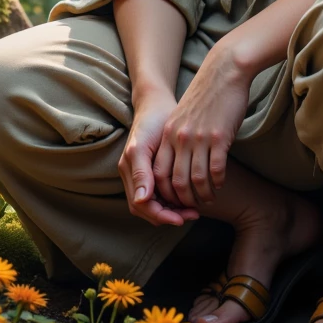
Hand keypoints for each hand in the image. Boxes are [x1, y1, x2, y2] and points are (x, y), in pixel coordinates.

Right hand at [119, 89, 198, 227]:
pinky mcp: (153, 169)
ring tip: (193, 210)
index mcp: (129, 171)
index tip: (182, 218)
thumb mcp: (143, 145)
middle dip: (169, 216)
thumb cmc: (152, 121)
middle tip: (192, 215)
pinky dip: (173, 200)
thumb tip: (142, 201)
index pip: (142, 206)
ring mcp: (142, 173)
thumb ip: (140, 173)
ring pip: (155, 204)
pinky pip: (161, 193)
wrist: (157, 103)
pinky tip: (189, 198)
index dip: (161, 215)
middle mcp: (133, 176)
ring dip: (172, 210)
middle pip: (148, 209)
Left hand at [154, 43, 251, 209]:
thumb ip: (176, 138)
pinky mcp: (218, 137)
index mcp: (168, 134)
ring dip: (202, 195)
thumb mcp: (182, 117)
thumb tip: (176, 163)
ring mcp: (198, 138)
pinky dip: (217, 182)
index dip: (165, 192)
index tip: (174, 200)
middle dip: (183, 201)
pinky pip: (215, 170)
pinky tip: (221, 184)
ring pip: (196, 180)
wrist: (224, 71)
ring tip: (209, 199)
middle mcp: (179, 138)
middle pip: (175, 182)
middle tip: (192, 207)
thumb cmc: (205, 96)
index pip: (158, 173)